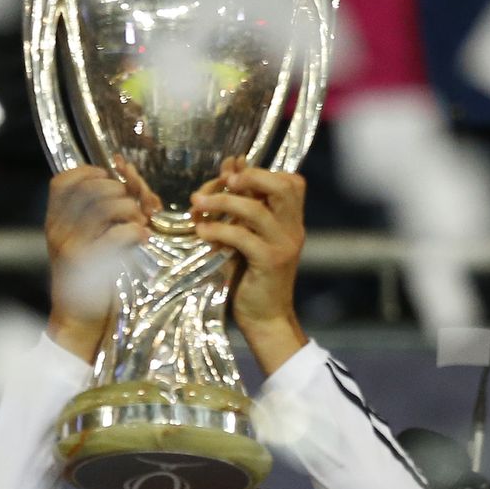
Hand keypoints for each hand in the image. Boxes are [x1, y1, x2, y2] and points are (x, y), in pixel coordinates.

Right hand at [45, 159, 157, 361]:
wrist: (79, 321)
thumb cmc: (90, 281)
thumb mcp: (89, 242)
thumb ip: (103, 215)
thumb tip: (132, 183)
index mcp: (55, 222)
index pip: (62, 181)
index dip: (89, 172)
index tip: (111, 180)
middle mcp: (59, 230)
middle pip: (93, 188)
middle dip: (123, 191)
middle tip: (139, 207)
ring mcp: (71, 246)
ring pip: (107, 206)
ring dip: (133, 210)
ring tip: (141, 224)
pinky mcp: (89, 264)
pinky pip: (117, 233)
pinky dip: (136, 230)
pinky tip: (143, 238)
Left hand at [191, 158, 307, 374]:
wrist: (266, 318)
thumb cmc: (253, 278)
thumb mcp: (249, 238)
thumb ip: (242, 210)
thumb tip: (229, 169)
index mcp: (291, 221)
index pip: (291, 182)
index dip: (260, 172)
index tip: (230, 174)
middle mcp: (292, 229)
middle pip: (285, 186)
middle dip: (251, 177)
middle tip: (223, 180)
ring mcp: (283, 246)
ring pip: (257, 210)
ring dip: (222, 202)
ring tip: (197, 204)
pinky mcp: (269, 263)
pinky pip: (242, 237)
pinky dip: (218, 230)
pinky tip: (202, 232)